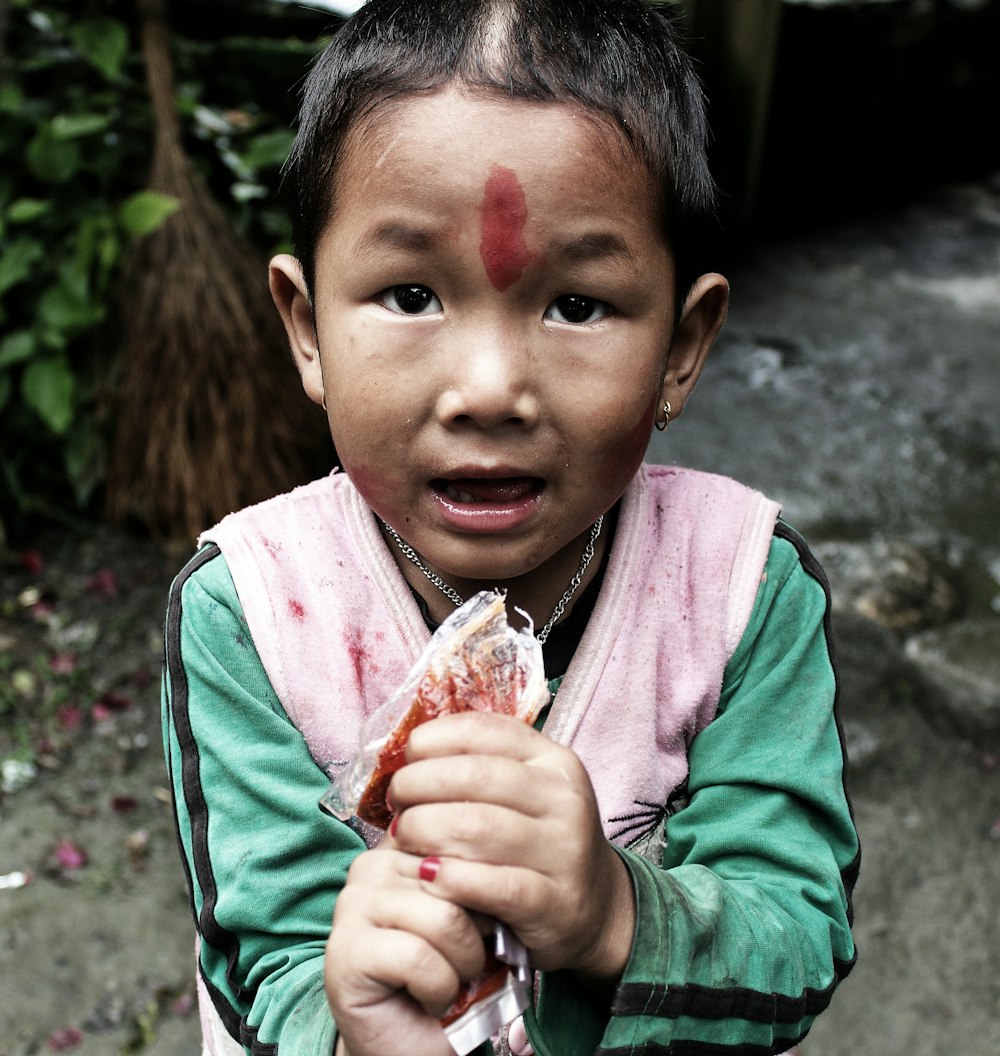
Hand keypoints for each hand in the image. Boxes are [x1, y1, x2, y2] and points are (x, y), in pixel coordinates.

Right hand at [326, 838, 486, 1055]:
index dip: (491, 885)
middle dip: (479, 934)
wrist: (415, 1043)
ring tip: (448, 980)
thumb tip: (497, 868)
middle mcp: (374, 862)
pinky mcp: (346, 947)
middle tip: (465, 963)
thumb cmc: (450, 975)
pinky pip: (419, 958)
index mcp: (407, 844)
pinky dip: (439, 989)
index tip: (491, 920)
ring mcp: (354, 902)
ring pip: (445, 918)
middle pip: (459, 879)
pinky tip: (428, 998)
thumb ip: (479, 879)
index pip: (464, 840)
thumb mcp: (477, 915)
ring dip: (462, 965)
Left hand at [388, 712, 635, 983]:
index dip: (435, 739)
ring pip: (480, 827)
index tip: (407, 757)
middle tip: (396, 803)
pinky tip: (426, 875)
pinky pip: (494, 884)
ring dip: (425, 829)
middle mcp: (564, 798)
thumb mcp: (524, 793)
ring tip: (402, 837)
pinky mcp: (555, 901)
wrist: (597, 908)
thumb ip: (478, 767)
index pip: (486, 731)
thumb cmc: (538, 841)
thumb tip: (409, 753)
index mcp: (552, 760)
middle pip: (476, 777)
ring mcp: (564, 850)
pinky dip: (452, 878)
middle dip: (420, 784)